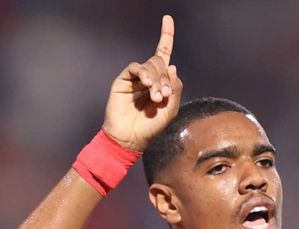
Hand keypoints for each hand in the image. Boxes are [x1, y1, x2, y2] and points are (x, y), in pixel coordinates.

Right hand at [102, 15, 181, 151]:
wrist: (130, 139)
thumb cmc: (150, 127)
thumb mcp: (170, 110)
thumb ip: (175, 89)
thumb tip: (173, 66)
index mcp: (160, 81)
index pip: (164, 54)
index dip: (166, 36)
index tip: (167, 18)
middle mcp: (147, 76)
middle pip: (161, 62)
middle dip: (165, 77)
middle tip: (163, 96)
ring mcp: (135, 78)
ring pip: (150, 64)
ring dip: (157, 80)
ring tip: (156, 97)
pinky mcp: (123, 80)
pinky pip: (135, 67)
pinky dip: (143, 73)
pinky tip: (147, 84)